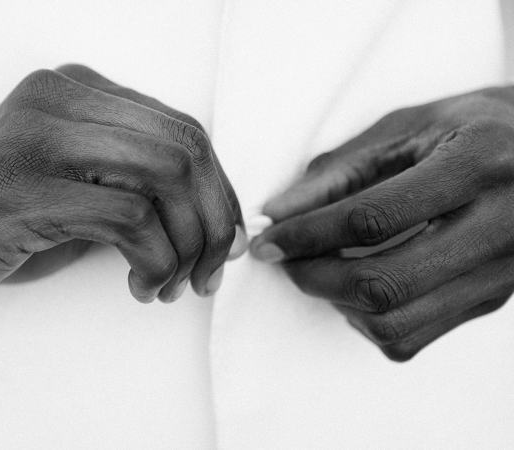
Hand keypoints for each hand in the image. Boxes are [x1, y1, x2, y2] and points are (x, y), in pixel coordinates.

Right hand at [0, 64, 245, 305]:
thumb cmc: (9, 215)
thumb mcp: (85, 183)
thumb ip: (143, 181)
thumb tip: (224, 223)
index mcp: (82, 91)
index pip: (186, 132)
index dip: (223, 192)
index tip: (228, 241)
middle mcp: (61, 100)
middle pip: (185, 151)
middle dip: (214, 223)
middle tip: (209, 273)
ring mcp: (39, 139)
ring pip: (166, 178)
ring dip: (188, 246)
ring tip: (173, 285)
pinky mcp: (25, 190)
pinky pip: (129, 218)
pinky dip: (154, 261)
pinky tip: (142, 287)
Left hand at [251, 86, 513, 360]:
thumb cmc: (471, 128)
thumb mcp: (407, 128)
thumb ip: (339, 171)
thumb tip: (278, 212)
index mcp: (476, 164)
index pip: (371, 217)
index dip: (306, 234)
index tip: (269, 241)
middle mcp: (499, 226)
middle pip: (383, 283)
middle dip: (315, 278)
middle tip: (286, 261)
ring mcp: (499, 273)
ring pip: (396, 322)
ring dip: (338, 305)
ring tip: (320, 272)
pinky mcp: (490, 300)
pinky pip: (413, 338)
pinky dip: (367, 322)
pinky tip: (359, 290)